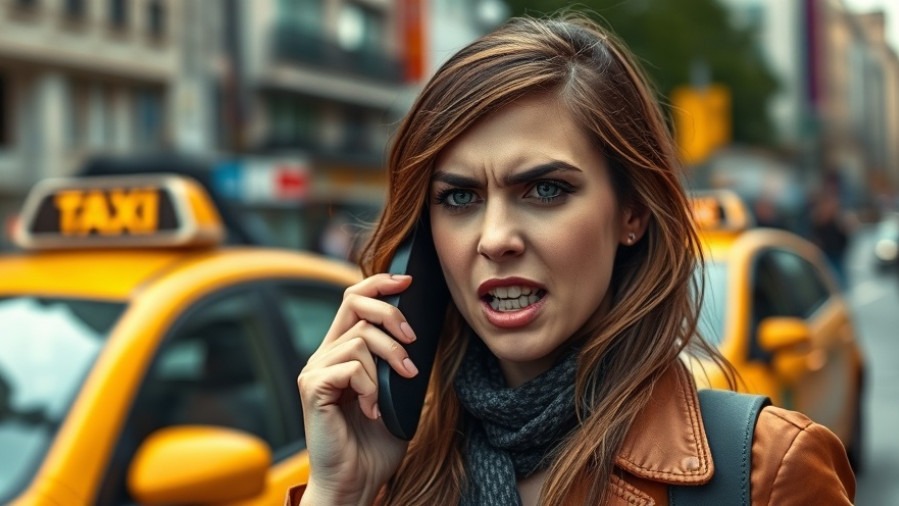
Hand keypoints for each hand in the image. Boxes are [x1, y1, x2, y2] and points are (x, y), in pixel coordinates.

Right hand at [297, 274, 418, 504]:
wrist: (356, 483)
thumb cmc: (376, 444)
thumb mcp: (398, 395)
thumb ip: (400, 363)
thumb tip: (421, 332)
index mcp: (341, 352)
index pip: (353, 300)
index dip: (379, 284)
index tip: (407, 282)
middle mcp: (324, 356)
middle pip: (355, 304)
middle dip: (391, 315)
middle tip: (412, 342)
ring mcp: (315, 371)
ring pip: (360, 339)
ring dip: (390, 361)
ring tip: (396, 389)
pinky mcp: (312, 389)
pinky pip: (350, 368)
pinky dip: (371, 387)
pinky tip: (373, 409)